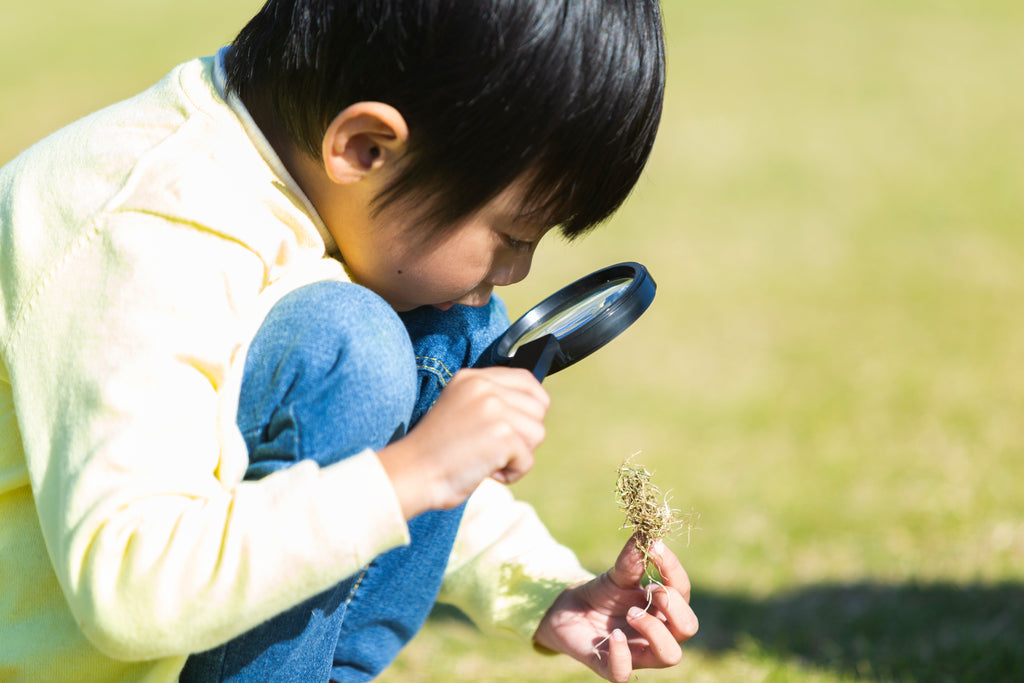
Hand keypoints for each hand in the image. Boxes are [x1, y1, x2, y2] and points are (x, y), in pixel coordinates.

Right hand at [377, 367, 548, 517]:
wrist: (412, 473)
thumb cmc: (436, 451)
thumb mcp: (461, 408)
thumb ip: (492, 401)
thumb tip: (535, 406)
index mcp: (472, 378)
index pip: (527, 380)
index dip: (532, 405)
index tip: (518, 426)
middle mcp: (484, 387)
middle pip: (538, 408)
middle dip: (524, 434)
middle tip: (494, 447)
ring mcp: (494, 409)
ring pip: (537, 433)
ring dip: (518, 455)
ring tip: (487, 460)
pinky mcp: (501, 435)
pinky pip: (527, 460)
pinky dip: (512, 474)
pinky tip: (486, 472)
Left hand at [533, 537, 698, 682]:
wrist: (569, 611)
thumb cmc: (603, 594)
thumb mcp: (617, 574)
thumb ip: (633, 558)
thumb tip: (647, 531)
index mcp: (664, 608)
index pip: (683, 591)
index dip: (673, 570)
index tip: (656, 548)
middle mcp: (659, 633)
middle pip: (688, 626)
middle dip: (674, 607)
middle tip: (650, 589)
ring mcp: (639, 653)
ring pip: (670, 654)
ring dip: (655, 631)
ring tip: (632, 613)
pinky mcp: (613, 667)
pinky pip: (625, 673)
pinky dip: (622, 654)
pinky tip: (612, 635)